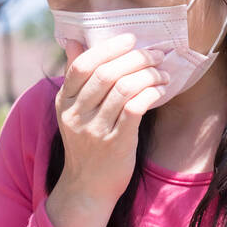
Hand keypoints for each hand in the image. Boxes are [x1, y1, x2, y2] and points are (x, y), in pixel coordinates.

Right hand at [54, 33, 168, 204]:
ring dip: (149, 74)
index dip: (109, 48)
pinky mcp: (117, 144)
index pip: (82, 66)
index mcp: (64, 101)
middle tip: (156, 53)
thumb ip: (74, 75)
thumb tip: (73, 39)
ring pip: (124, 88)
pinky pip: (136, 108)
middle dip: (137, 58)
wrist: (88, 187)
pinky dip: (151, 92)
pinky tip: (160, 89)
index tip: (131, 38)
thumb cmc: (87, 141)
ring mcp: (96, 131)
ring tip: (163, 72)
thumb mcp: (72, 109)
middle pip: (107, 74)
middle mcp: (76, 115)